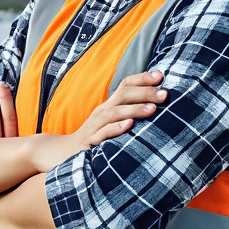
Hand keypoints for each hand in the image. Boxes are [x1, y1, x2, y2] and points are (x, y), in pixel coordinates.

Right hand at [28, 70, 165, 172]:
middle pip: (123, 95)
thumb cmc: (95, 139)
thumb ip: (130, 114)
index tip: (161, 75)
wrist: (62, 153)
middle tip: (165, 93)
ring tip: (153, 108)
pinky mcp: (89, 143)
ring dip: (134, 109)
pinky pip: (103, 134)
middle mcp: (102, 112)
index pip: (125, 85)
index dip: (142, 78)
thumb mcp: (111, 123)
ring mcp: (95, 126)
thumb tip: (159, 106)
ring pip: (115, 113)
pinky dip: (116, 128)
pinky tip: (130, 125)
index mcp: (109, 106)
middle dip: (145, 92)